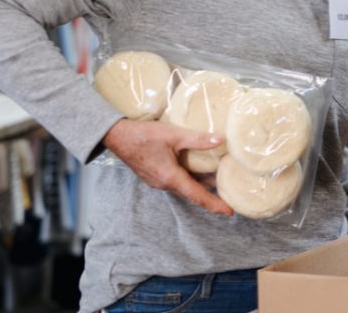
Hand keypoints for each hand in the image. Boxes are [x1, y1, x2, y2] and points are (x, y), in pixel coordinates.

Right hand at [102, 119, 232, 215]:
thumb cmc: (144, 135)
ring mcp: (158, 180)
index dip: (215, 204)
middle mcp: (164, 184)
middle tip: (230, 198)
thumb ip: (198, 139)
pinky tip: (199, 170)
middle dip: (211, 196)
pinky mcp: (154, 175)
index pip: (197, 195)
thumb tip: (221, 139)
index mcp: (170, 178)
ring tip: (220, 184)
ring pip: (184, 186)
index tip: (230, 212)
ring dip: (200, 186)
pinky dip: (190, 179)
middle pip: (192, 193)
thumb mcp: (174, 135)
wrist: (117, 136)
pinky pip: (176, 180)